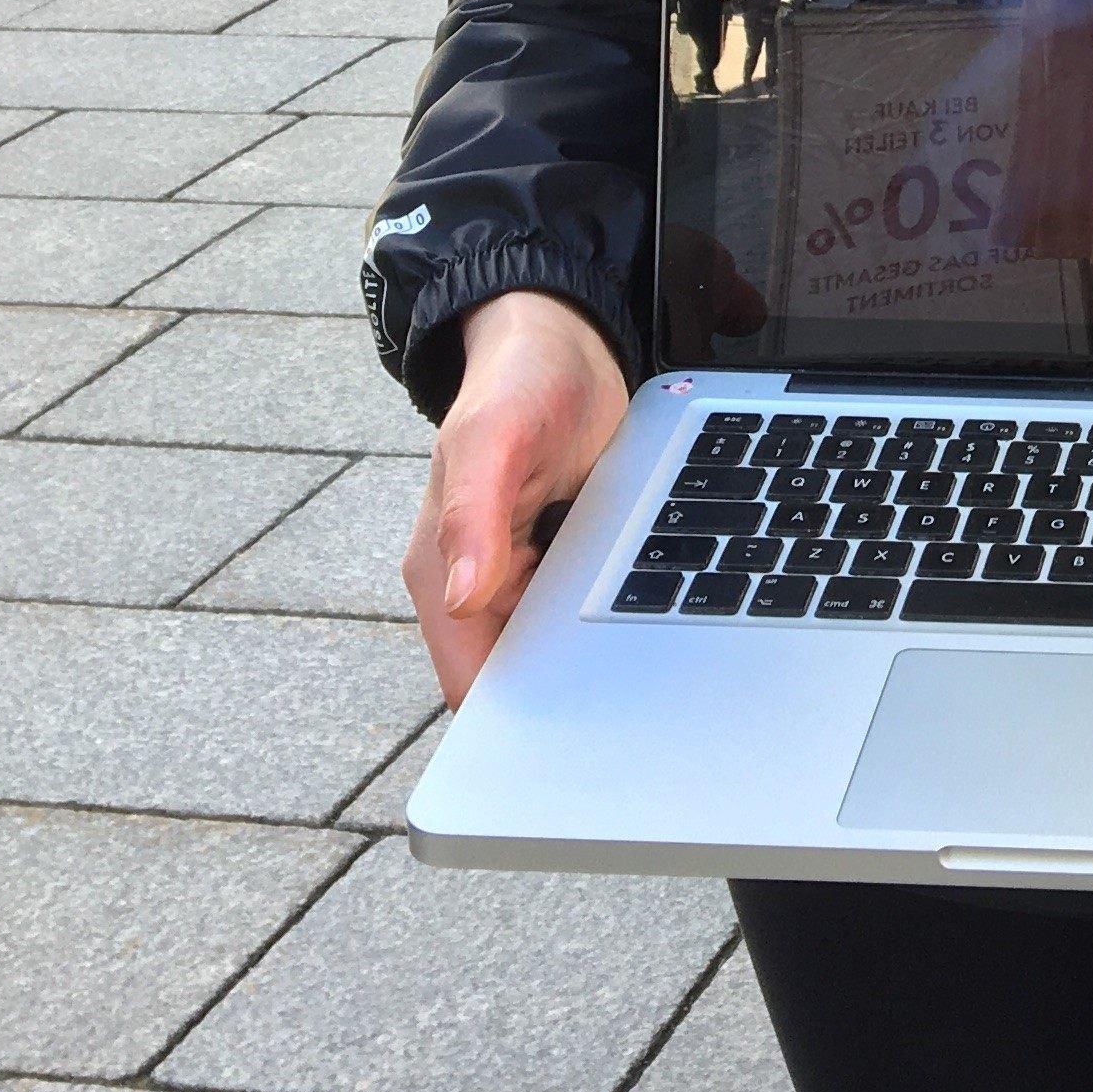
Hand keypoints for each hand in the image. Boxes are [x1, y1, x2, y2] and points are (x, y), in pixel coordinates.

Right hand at [404, 290, 628, 701]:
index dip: (507, 727)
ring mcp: (524, 577)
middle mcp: (479, 585)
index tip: (562, 751)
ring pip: (557, 654)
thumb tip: (462, 594)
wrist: (562, 340)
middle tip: (632, 718)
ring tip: (647, 681)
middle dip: (564, 702)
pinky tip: (649, 629)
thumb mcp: (496, 437)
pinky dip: (611, 626)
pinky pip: (586, 614)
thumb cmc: (517, 381)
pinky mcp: (566, 562)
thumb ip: (473, 513)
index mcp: (443, 572)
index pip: (470, 683)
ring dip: (593, 666)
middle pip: (519, 681)